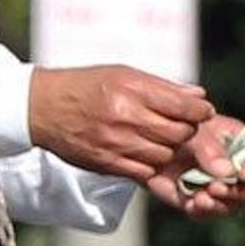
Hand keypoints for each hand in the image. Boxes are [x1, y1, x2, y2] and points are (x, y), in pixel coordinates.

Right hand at [29, 64, 213, 179]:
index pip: (183, 107)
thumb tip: (199, 97)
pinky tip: (144, 151)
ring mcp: (115, 144)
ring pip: (165, 155)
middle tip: (183, 125)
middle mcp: (124, 117)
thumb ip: (161, 87)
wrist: (42, 107)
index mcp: (130, 89)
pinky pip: (145, 171)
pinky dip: (151, 163)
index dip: (200, 111)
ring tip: (160, 137)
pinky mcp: (107, 164)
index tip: (202, 111)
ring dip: (169, 148)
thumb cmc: (85, 85)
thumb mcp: (121, 74)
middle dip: (187, 130)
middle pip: (178, 134)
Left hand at [142, 113, 244, 218]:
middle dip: (238, 192)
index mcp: (239, 142)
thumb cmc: (178, 128)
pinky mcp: (202, 202)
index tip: (242, 174)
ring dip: (218, 205)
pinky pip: (207, 212)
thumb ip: (210, 149)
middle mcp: (236, 168)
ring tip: (200, 199)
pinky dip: (200, 211)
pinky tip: (191, 205)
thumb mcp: (192, 131)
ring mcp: (221, 188)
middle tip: (216, 188)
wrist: (149, 142)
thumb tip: (228, 171)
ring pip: (232, 204)